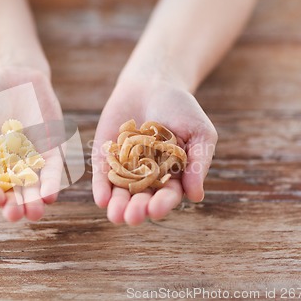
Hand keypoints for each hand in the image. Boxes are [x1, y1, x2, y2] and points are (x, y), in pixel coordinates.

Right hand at [0, 68, 62, 220]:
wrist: (12, 78)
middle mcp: (10, 171)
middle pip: (12, 194)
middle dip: (14, 206)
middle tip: (15, 214)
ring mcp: (32, 163)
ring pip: (33, 187)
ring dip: (34, 201)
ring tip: (34, 213)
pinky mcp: (52, 152)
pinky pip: (52, 170)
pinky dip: (51, 183)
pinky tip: (50, 195)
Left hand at [92, 78, 217, 224]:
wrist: (153, 83)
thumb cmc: (182, 109)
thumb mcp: (199, 132)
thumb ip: (197, 162)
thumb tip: (196, 196)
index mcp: (172, 176)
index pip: (168, 195)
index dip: (162, 204)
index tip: (156, 209)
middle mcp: (147, 178)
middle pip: (142, 198)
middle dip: (137, 209)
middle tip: (132, 216)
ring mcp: (124, 168)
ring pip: (120, 192)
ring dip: (117, 205)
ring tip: (116, 215)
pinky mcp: (105, 157)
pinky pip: (102, 175)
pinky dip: (101, 187)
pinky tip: (101, 199)